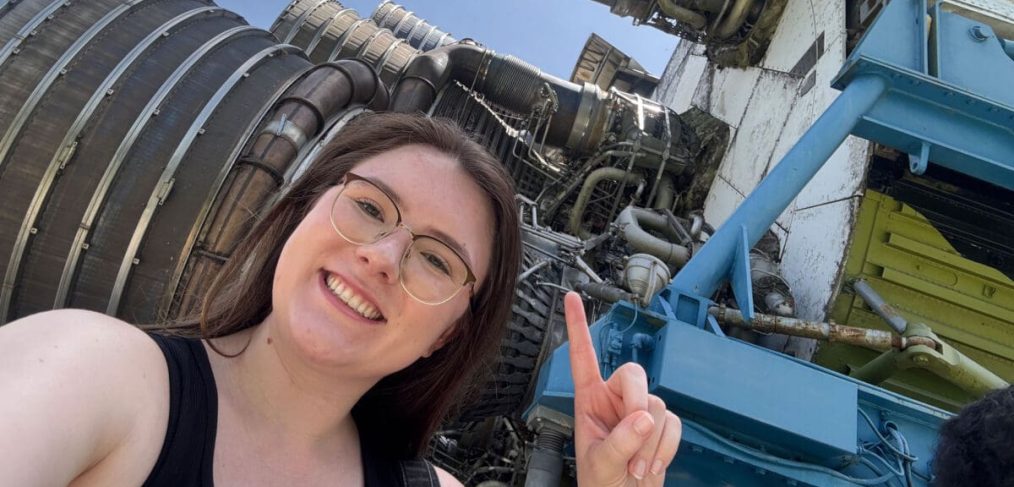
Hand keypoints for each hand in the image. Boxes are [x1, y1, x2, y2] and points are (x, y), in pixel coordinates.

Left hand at [566, 292, 680, 485]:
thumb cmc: (600, 485)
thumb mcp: (601, 464)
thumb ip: (620, 441)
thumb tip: (645, 417)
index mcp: (588, 400)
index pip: (582, 356)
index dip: (577, 326)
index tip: (572, 297)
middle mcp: (613, 399)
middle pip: (634, 374)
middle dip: (638, 404)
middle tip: (635, 435)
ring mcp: (639, 411)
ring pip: (658, 405)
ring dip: (651, 442)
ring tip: (636, 468)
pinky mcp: (661, 426)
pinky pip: (675, 424)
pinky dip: (666, 448)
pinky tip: (651, 465)